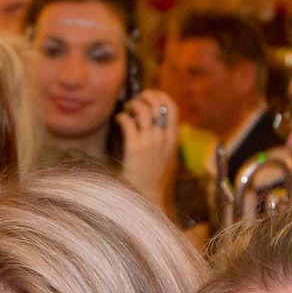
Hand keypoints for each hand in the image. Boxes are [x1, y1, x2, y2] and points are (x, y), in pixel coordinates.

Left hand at [115, 89, 180, 210]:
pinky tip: (118, 120)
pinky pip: (129, 123)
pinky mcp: (135, 149)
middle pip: (159, 104)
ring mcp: (151, 143)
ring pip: (144, 111)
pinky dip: (122, 117)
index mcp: (173, 138)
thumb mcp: (165, 155)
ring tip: (126, 109)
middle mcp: (164, 138)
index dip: (160, 96)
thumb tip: (153, 119)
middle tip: (136, 100)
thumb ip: (163, 138)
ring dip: (133, 105)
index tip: (150, 96)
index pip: (172, 107)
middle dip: (146, 97)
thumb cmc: (152, 176)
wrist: (146, 196)